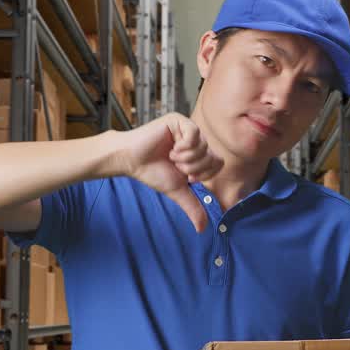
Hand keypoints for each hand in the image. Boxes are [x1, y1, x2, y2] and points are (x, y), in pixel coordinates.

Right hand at [116, 114, 223, 231]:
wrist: (132, 160)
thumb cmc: (152, 172)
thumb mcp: (177, 191)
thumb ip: (192, 206)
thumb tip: (202, 229)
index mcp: (198, 153)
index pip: (218, 163)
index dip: (203, 174)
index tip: (186, 176)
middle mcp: (196, 139)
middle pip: (212, 156)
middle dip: (193, 168)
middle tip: (176, 166)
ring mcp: (188, 128)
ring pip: (204, 147)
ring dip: (186, 159)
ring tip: (171, 156)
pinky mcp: (179, 120)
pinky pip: (194, 135)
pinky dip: (183, 148)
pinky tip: (170, 148)